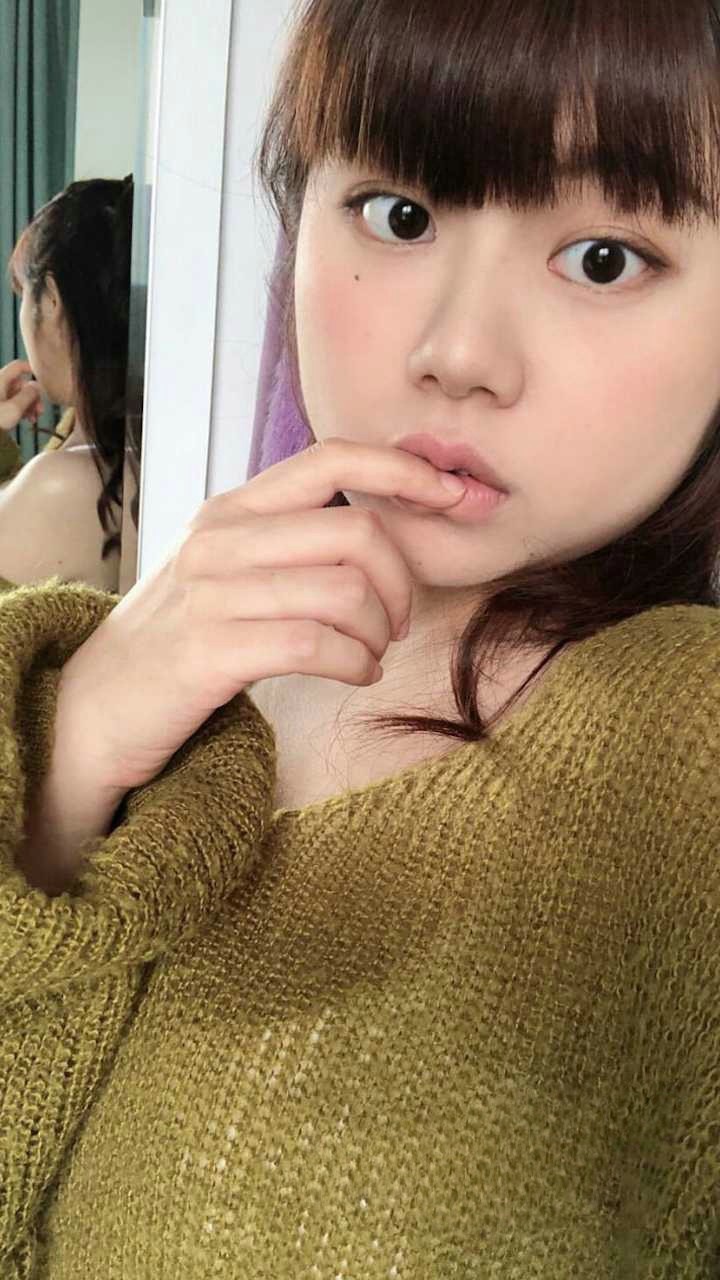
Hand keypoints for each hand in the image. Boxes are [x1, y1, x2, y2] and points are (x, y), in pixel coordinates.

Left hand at [0, 360, 43, 430]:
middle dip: (32, 396)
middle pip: (20, 383)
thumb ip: (29, 395)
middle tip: (39, 410)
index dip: (31, 370)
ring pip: (16, 394)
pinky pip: (10, 402)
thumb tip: (37, 386)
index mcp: (0, 379)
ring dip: (27, 405)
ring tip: (33, 418)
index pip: (19, 366)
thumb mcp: (14, 408)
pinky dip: (19, 409)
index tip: (42, 380)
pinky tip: (25, 419)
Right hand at [54, 437, 466, 796]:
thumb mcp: (223, 570)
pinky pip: (317, 644)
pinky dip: (356, 664)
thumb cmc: (175, 640)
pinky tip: (355, 675)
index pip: (332, 458)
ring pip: (345, 591)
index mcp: (232, 509)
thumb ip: (287, 543)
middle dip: (403, 582)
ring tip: (369, 654)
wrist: (93, 709)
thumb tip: (381, 535)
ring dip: (380, 632)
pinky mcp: (209, 651)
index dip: (406, 471)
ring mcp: (212, 593)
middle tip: (397, 622)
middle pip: (358, 532)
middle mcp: (221, 538)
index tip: (457, 496)